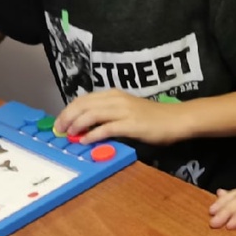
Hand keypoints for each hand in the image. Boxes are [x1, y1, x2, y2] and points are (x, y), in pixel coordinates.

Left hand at [53, 91, 185, 144]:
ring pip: (92, 114)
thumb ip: (108, 116)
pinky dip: (93, 134)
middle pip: (83, 105)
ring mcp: (123, 111)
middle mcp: (116, 99)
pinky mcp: (131, 124)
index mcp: (113, 95)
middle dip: (67, 117)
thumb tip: (87, 127)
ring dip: (77, 125)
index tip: (60, 122)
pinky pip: (106, 128)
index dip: (68, 110)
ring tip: (69, 135)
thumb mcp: (127, 111)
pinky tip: (85, 141)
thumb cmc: (152, 118)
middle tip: (59, 130)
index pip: (83, 99)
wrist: (176, 119)